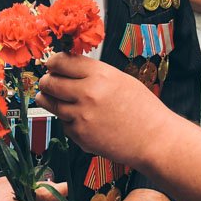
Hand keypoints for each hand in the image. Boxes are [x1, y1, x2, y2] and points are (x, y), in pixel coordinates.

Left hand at [36, 53, 166, 164]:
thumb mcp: (121, 80)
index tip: (51, 65)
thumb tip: (70, 69)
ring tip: (54, 99)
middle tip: (47, 82)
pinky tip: (81, 120)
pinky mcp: (80, 135)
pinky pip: (63, 123)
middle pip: (50, 82)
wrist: (154, 139)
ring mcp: (82, 115)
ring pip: (50, 103)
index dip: (53, 62)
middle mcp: (88, 92)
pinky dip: (67, 121)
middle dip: (46, 82)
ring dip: (49, 100)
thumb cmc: (143, 110)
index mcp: (101, 74)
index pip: (62, 61)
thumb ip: (95, 73)